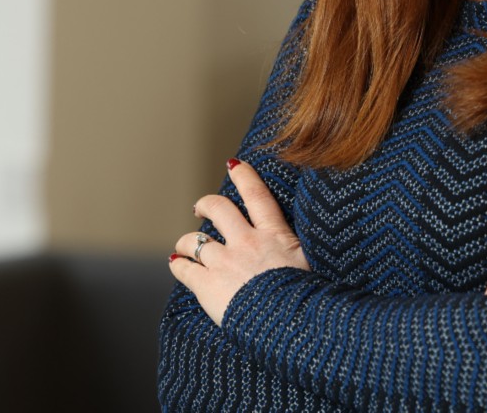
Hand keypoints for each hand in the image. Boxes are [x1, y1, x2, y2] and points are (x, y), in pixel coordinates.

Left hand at [169, 158, 308, 325]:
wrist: (289, 322)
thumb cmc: (306, 295)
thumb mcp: (310, 262)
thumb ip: (298, 248)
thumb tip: (302, 243)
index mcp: (274, 234)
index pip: (256, 195)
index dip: (244, 176)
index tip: (234, 164)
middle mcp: (246, 242)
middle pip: (218, 209)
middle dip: (206, 204)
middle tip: (200, 206)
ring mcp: (224, 262)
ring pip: (194, 240)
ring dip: (186, 241)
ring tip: (184, 244)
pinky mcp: (207, 285)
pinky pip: (183, 268)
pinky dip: (177, 264)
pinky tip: (176, 262)